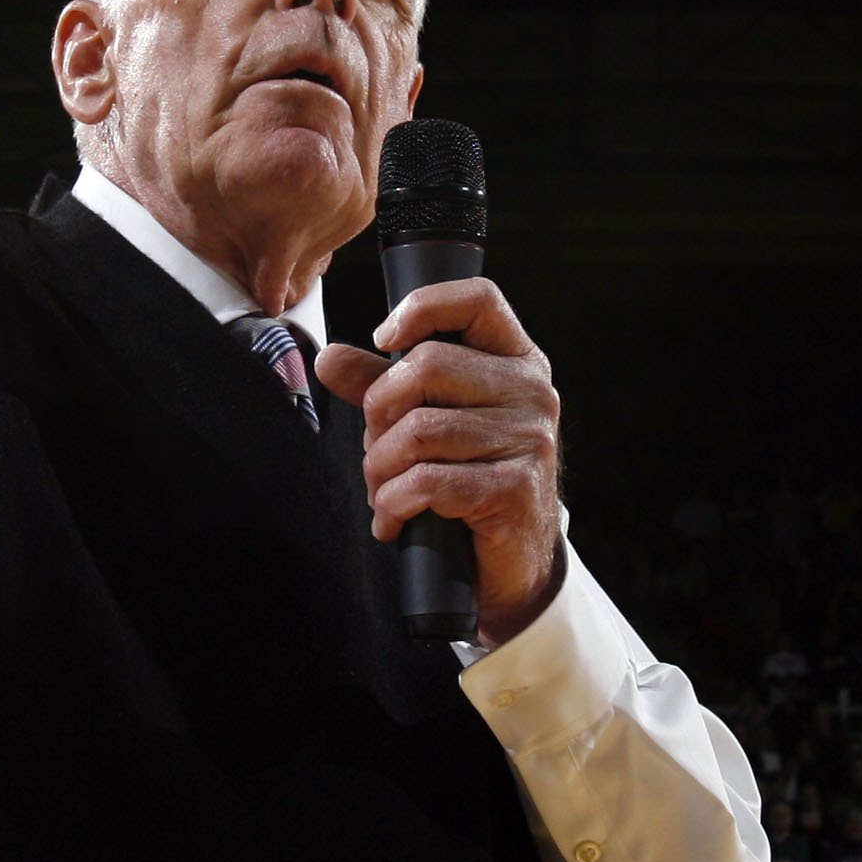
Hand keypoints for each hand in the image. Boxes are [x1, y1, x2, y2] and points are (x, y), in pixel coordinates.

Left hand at [314, 277, 561, 645]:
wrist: (515, 562)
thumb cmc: (472, 478)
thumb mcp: (431, 421)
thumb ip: (384, 385)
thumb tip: (330, 358)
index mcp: (516, 360)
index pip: (478, 299)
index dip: (423, 306)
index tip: (384, 339)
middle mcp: (531, 392)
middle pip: (428, 364)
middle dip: (379, 411)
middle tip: (376, 447)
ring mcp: (530, 440)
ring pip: (419, 430)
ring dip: (381, 469)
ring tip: (381, 492)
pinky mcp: (516, 489)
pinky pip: (429, 482)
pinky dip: (394, 504)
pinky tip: (393, 519)